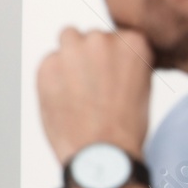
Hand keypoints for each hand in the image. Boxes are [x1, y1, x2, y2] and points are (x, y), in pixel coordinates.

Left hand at [37, 28, 151, 163]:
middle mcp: (103, 39)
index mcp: (133, 43)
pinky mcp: (47, 64)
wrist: (102, 152)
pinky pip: (48, 61)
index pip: (116, 36)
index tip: (110, 77)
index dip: (110, 58)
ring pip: (67, 38)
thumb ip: (122, 61)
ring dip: (69, 56)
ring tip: (75, 87)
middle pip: (89, 36)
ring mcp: (73, 50)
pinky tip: (62, 99)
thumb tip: (106, 52)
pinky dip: (51, 76)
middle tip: (90, 85)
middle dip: (88, 55)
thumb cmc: (124, 126)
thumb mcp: (140, 84)